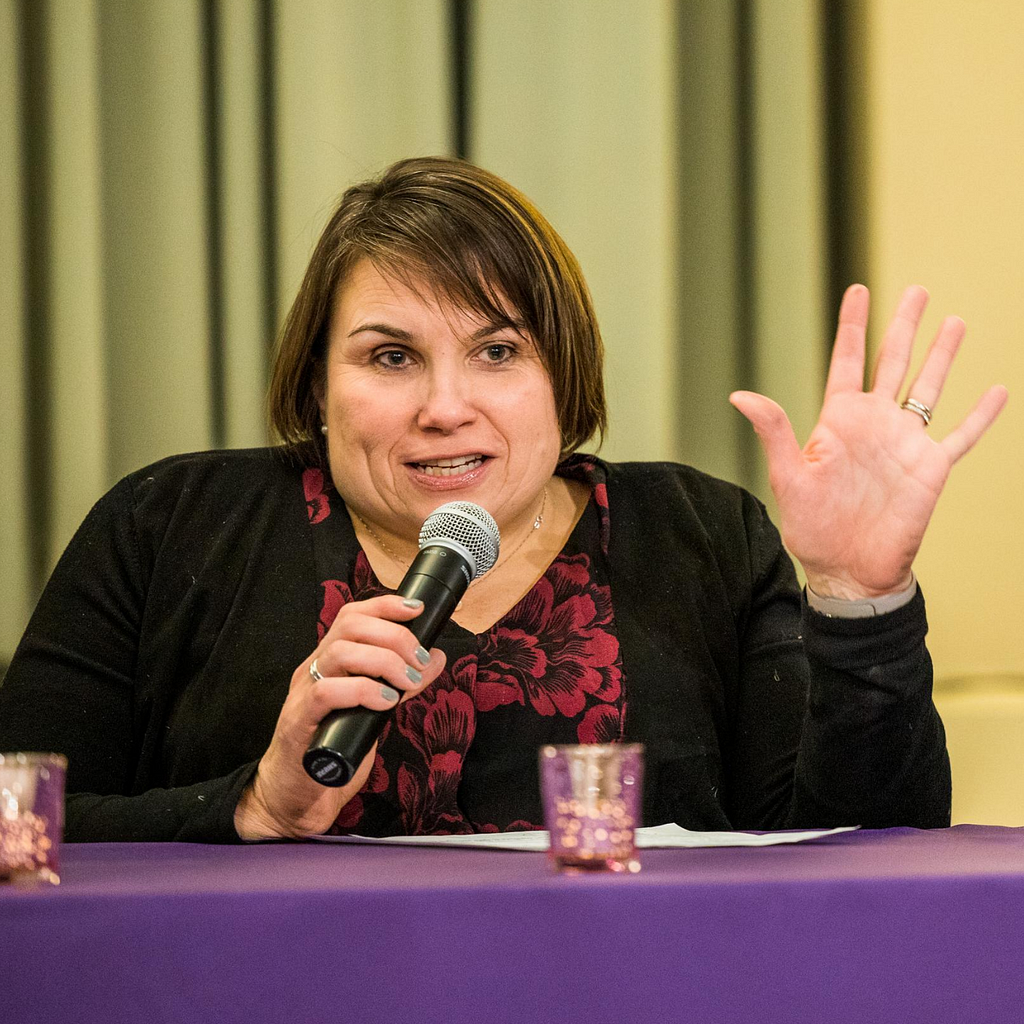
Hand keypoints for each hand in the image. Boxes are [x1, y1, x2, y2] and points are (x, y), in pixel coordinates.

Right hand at [234, 595, 446, 839]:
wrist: (295, 798)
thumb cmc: (335, 750)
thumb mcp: (375, 709)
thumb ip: (402, 682)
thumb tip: (435, 657)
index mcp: (329, 661)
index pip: (352, 615)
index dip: (385, 606)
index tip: (416, 611)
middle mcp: (313, 668)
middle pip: (349, 625)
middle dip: (393, 635)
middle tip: (418, 660)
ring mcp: (303, 693)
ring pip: (339, 652)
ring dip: (383, 661)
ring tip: (406, 683)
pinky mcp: (299, 722)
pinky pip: (326, 692)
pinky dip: (362, 691)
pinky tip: (386, 703)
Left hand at [730, 284, 1007, 599]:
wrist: (848, 569)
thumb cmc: (812, 527)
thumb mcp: (789, 476)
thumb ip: (774, 432)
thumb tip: (740, 395)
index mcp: (839, 420)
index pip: (849, 360)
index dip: (854, 325)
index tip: (858, 289)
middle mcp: (875, 424)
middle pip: (894, 361)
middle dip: (904, 325)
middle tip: (917, 290)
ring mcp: (905, 443)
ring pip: (929, 387)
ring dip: (943, 355)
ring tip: (955, 320)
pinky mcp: (931, 468)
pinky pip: (962, 435)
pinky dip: (981, 415)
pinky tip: (998, 390)